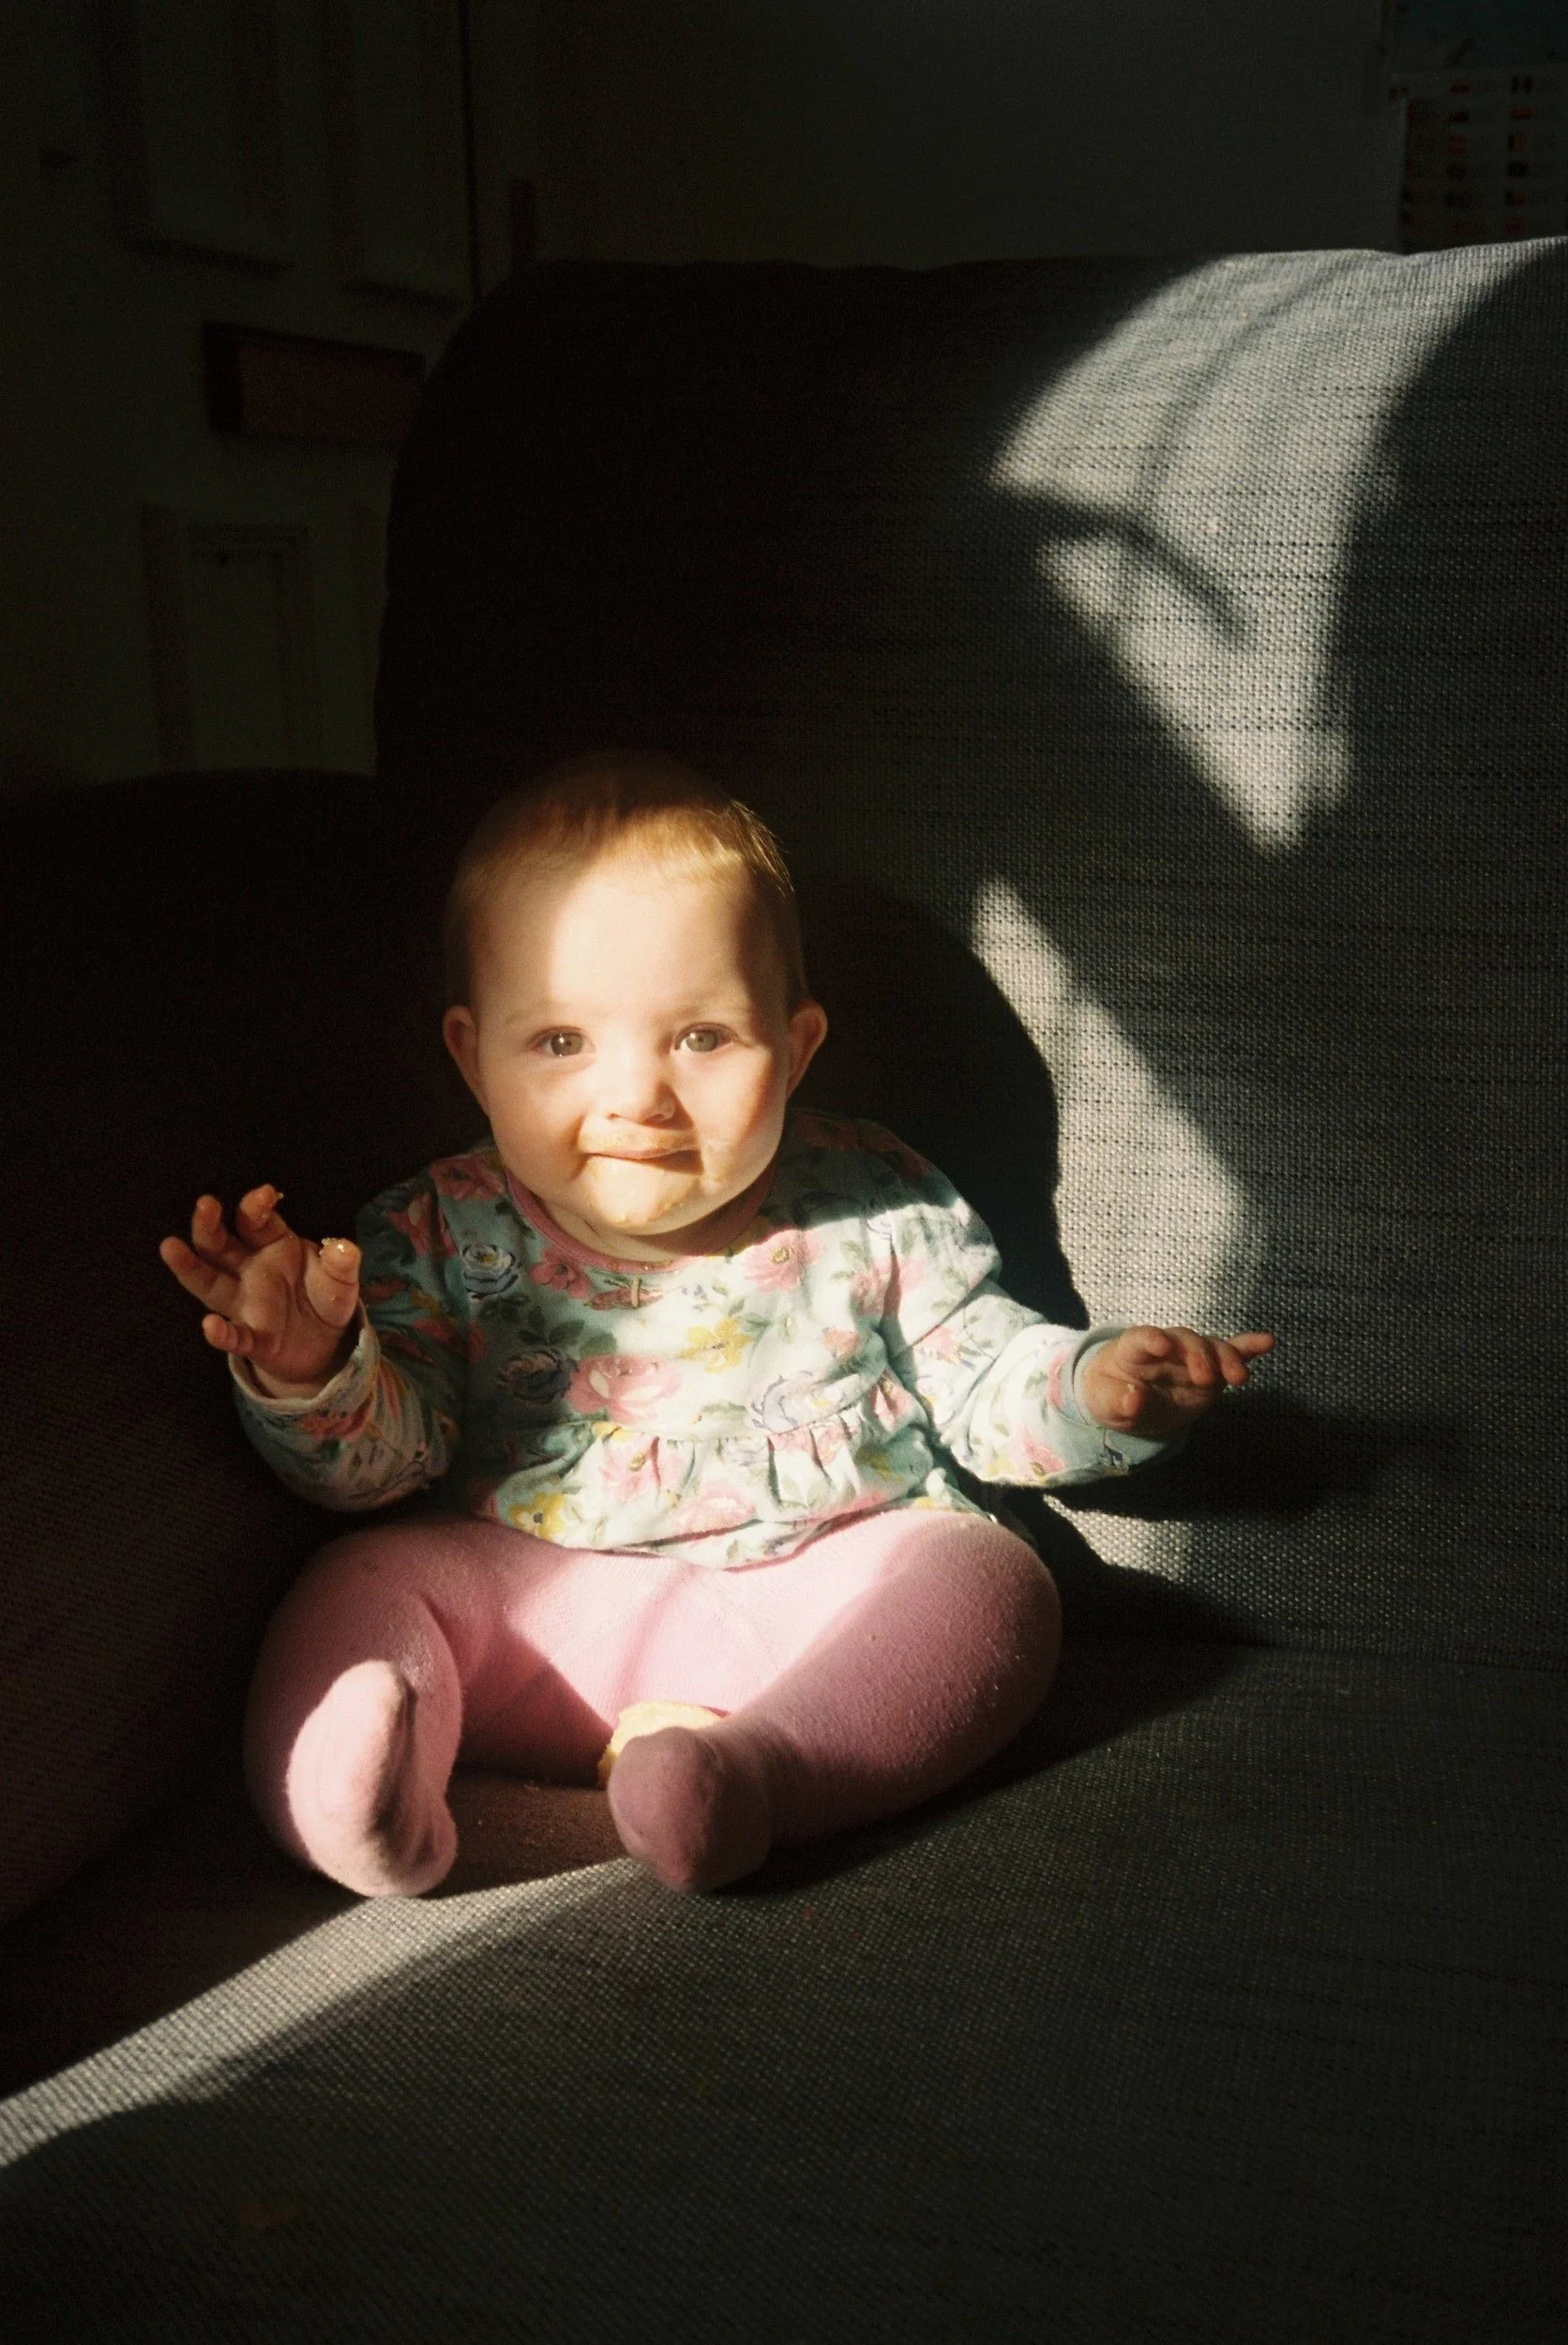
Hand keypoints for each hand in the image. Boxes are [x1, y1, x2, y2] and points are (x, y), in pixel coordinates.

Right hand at [159, 1185, 361, 1398]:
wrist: (327, 1344)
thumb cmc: (325, 1298)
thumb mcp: (341, 1279)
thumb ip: (342, 1263)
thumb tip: (344, 1247)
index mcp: (272, 1245)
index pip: (256, 1221)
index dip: (256, 1206)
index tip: (264, 1193)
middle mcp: (249, 1270)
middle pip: (220, 1245)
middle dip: (210, 1225)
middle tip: (205, 1204)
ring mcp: (246, 1304)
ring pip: (209, 1283)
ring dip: (190, 1266)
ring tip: (170, 1246)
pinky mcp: (253, 1338)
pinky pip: (236, 1336)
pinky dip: (222, 1334)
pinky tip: (211, 1327)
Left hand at [1078, 1325, 1274, 1439]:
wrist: (1128, 1400)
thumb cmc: (1111, 1394)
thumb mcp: (1103, 1403)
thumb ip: (1116, 1401)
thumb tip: (1133, 1399)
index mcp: (1132, 1350)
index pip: (1140, 1339)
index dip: (1151, 1339)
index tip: (1162, 1345)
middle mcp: (1166, 1346)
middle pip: (1183, 1340)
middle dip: (1197, 1355)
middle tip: (1205, 1377)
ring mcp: (1191, 1356)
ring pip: (1211, 1347)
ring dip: (1226, 1357)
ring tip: (1239, 1377)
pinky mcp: (1212, 1370)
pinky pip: (1231, 1354)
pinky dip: (1248, 1347)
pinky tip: (1268, 1342)